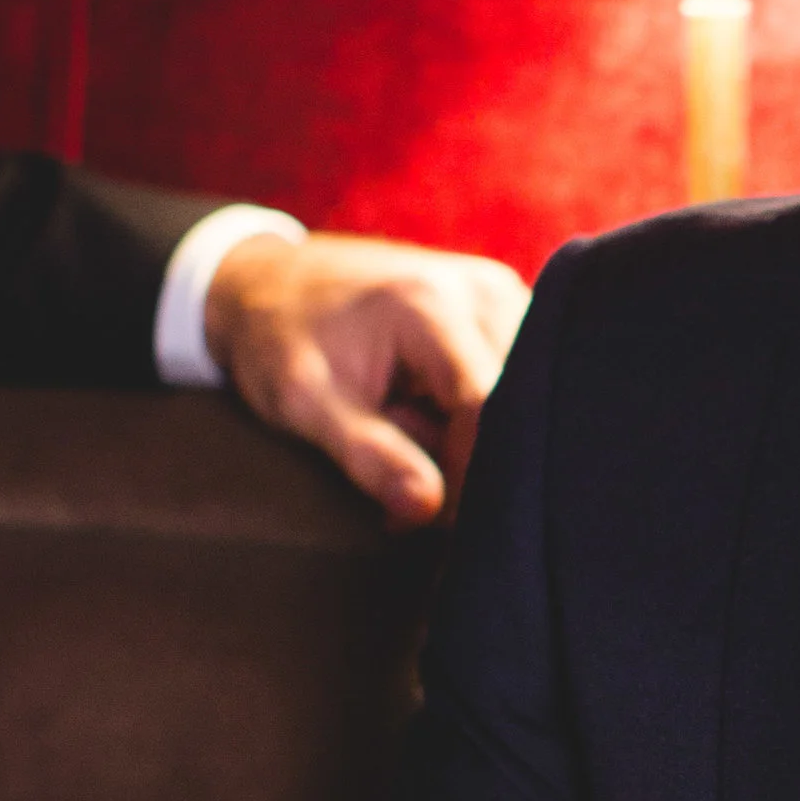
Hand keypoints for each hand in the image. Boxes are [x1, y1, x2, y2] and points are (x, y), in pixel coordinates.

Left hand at [203, 231, 528, 524]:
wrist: (272, 279)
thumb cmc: (280, 339)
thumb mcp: (305, 403)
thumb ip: (370, 457)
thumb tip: (426, 509)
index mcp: (431, 304)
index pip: (486, 407)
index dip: (471, 473)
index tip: (437, 520)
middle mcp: (481, 289)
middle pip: (518, 401)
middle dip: (476, 454)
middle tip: (414, 474)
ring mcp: (500, 293)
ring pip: (527, 394)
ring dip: (483, 432)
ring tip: (414, 427)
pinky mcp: (504, 305)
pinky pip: (520, 377)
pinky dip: (486, 410)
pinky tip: (433, 409)